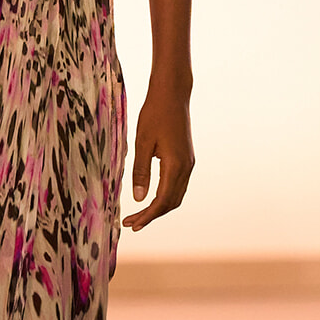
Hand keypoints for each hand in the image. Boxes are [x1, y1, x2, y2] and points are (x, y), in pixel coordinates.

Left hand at [122, 81, 193, 230]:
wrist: (173, 94)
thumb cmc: (154, 114)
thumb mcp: (142, 142)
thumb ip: (140, 171)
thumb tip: (138, 198)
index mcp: (175, 165)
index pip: (162, 201)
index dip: (147, 216)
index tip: (132, 224)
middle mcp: (186, 167)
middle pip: (171, 203)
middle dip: (152, 215)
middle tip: (131, 223)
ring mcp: (188, 163)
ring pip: (176, 195)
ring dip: (159, 208)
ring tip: (139, 214)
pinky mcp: (186, 158)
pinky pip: (177, 185)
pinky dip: (165, 196)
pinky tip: (151, 197)